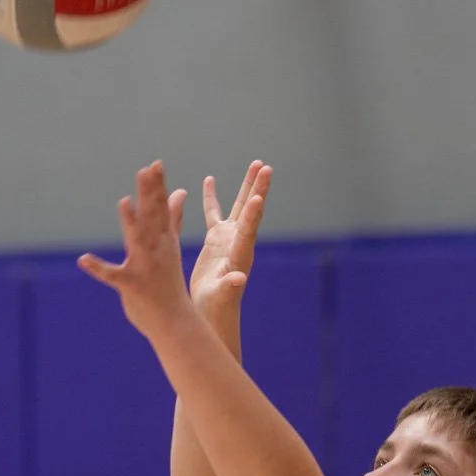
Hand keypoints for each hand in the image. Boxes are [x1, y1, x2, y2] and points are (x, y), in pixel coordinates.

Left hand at [77, 161, 191, 338]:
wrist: (176, 323)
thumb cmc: (169, 284)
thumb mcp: (170, 246)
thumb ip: (173, 218)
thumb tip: (180, 192)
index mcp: (164, 241)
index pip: (161, 209)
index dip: (158, 187)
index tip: (155, 165)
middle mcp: (157, 250)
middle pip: (152, 218)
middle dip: (150, 194)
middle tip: (146, 171)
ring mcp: (145, 267)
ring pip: (138, 241)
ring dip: (131, 223)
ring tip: (124, 202)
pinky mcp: (132, 286)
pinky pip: (113, 276)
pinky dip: (99, 268)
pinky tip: (84, 260)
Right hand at [190, 161, 272, 316]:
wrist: (212, 312)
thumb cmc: (217, 307)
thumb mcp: (222, 296)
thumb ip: (230, 285)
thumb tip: (239, 279)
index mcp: (240, 254)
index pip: (248, 230)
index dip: (253, 213)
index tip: (259, 195)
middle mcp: (239, 242)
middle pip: (250, 210)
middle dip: (257, 188)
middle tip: (266, 166)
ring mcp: (228, 239)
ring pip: (238, 206)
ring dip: (247, 186)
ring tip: (255, 164)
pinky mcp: (216, 240)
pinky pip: (214, 213)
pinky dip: (211, 197)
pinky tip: (209, 180)